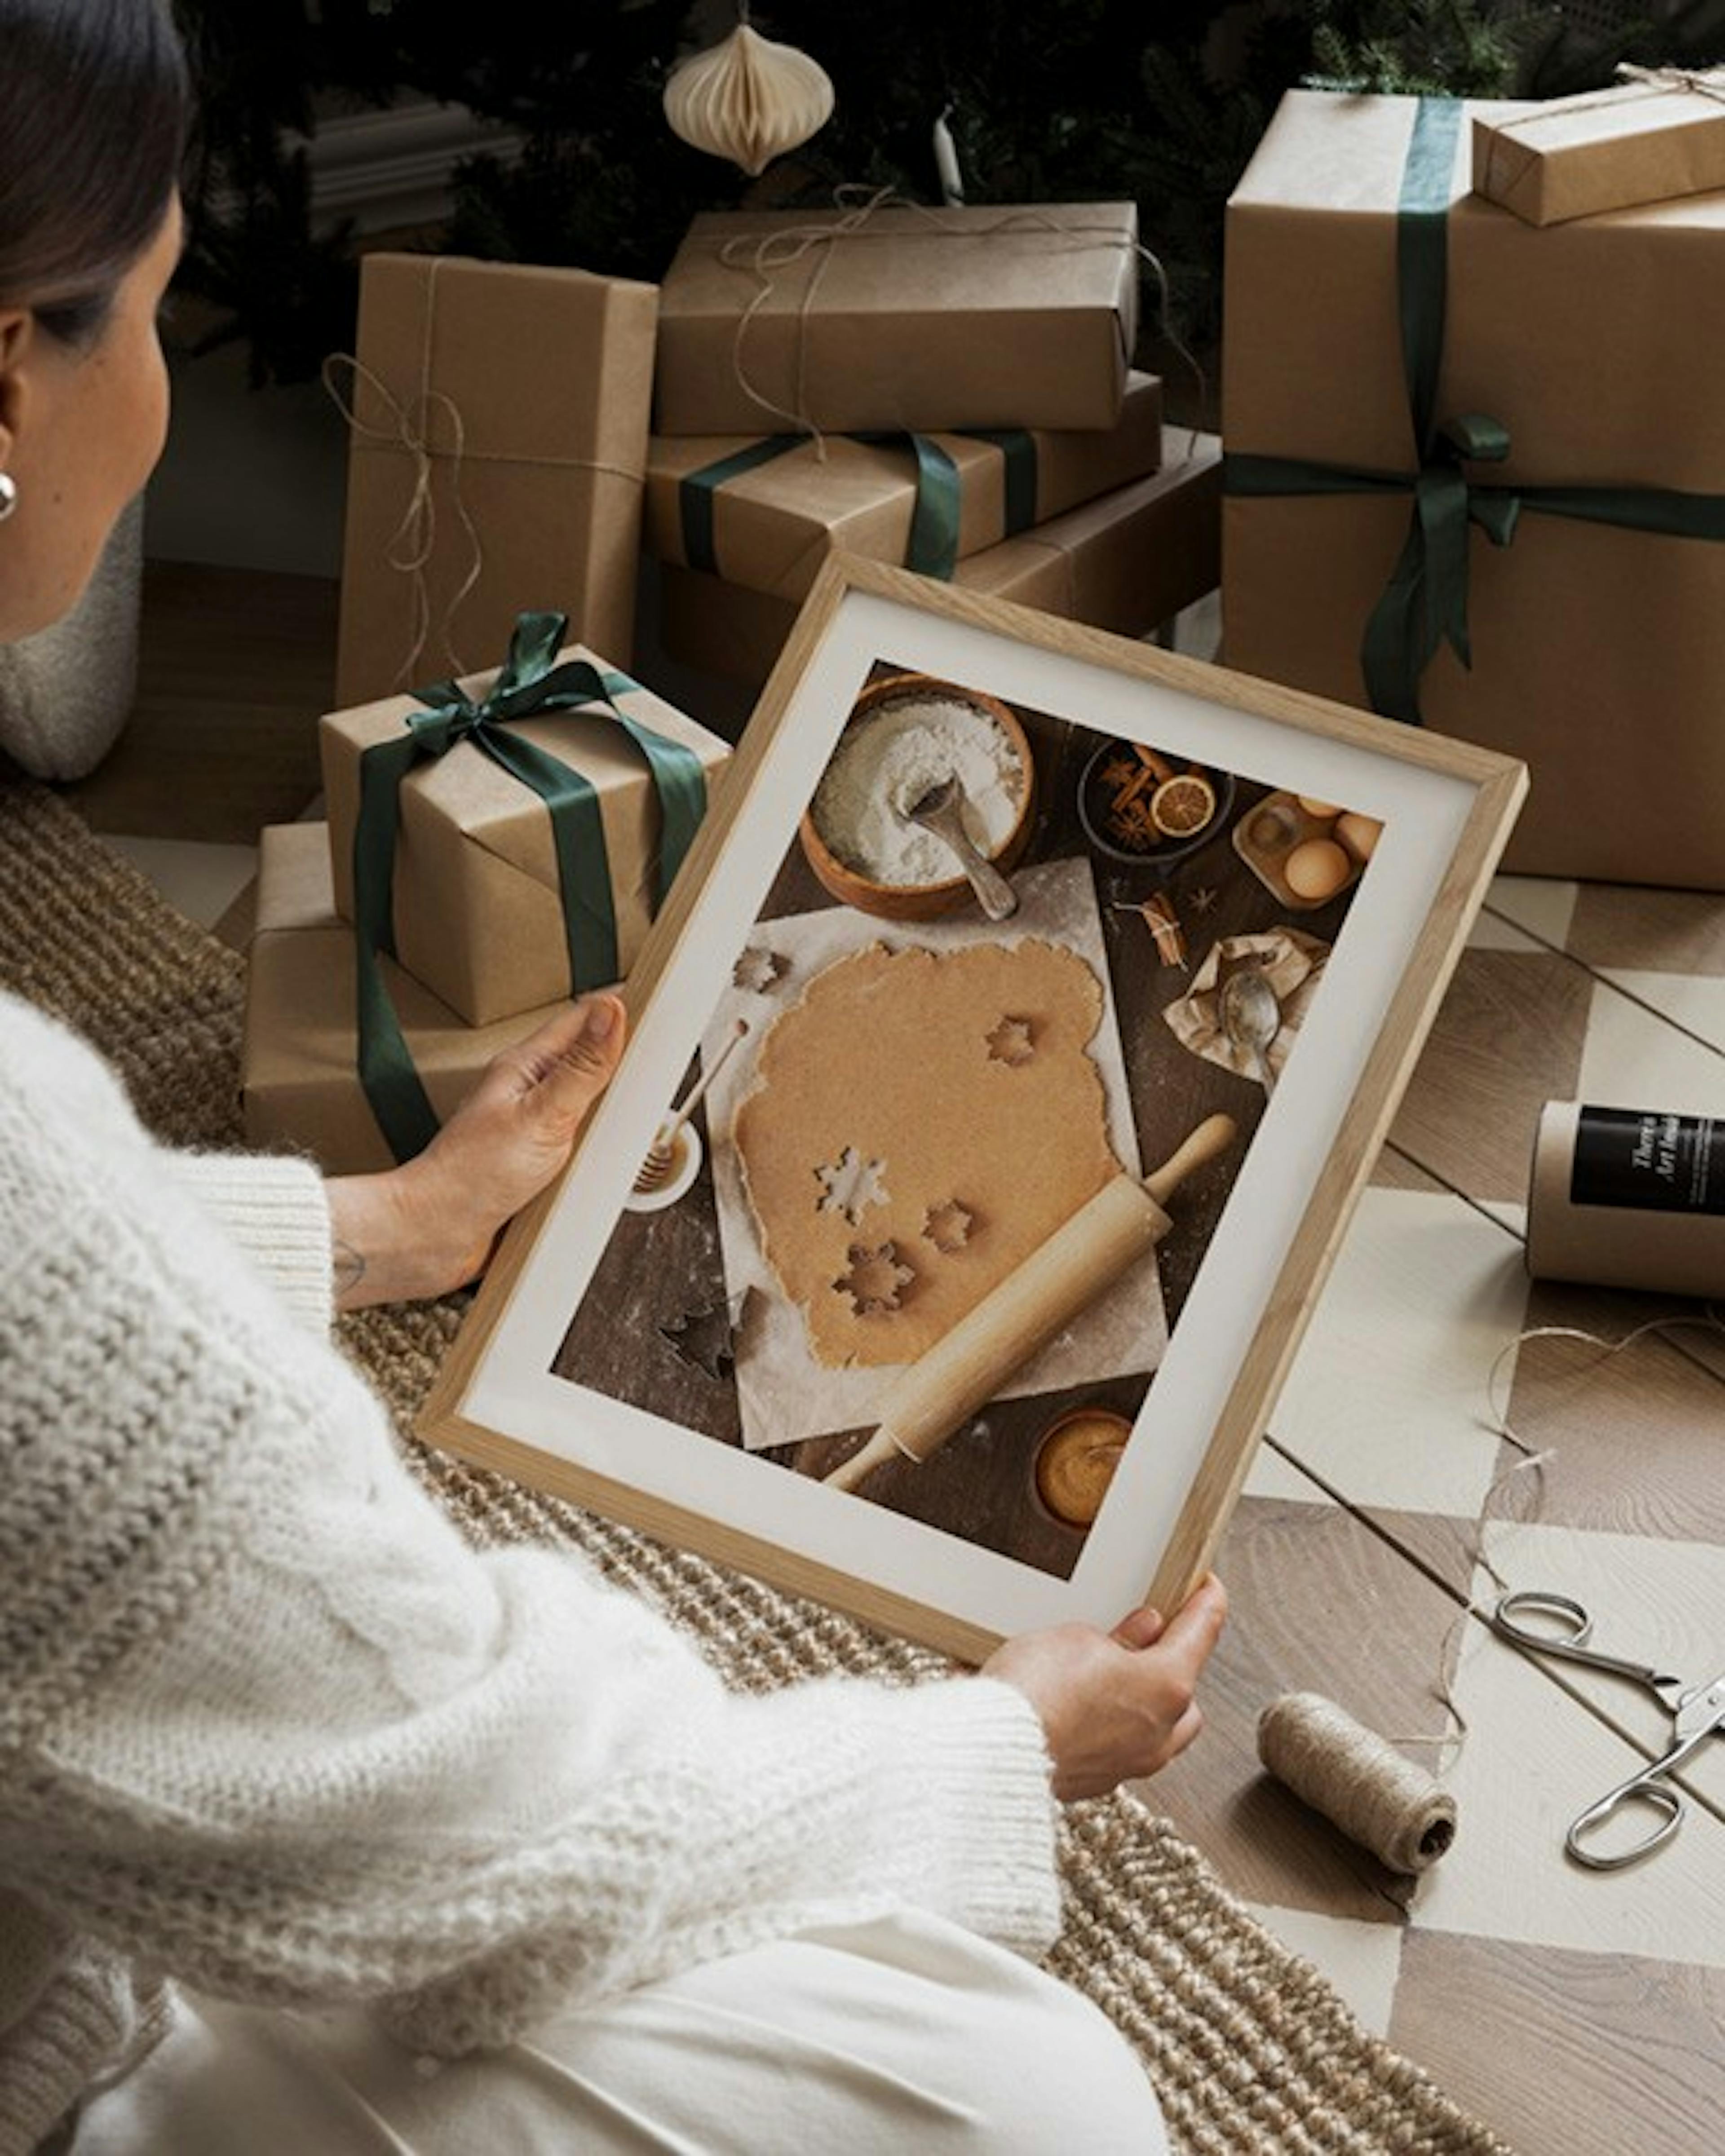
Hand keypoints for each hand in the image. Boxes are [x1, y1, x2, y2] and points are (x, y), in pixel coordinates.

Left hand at [327, 994, 626, 1307]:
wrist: (435, 1235)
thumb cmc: (469, 1175)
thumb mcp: (541, 1114)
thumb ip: (582, 1068)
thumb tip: (609, 1015)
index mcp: (524, 1068)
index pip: (579, 1020)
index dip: (617, 1011)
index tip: (655, 1008)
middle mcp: (526, 1094)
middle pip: (585, 1062)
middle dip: (620, 1060)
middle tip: (657, 1056)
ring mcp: (529, 1129)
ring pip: (583, 1106)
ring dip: (609, 1109)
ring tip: (640, 1103)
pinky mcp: (533, 1165)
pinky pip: (575, 1147)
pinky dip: (595, 1150)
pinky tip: (608, 1157)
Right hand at [982, 1574, 1227, 1801]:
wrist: (990, 1752)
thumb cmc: (1035, 1694)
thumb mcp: (1079, 1638)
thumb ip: (1120, 1636)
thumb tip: (1144, 1631)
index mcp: (1166, 1687)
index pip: (1202, 1631)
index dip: (1206, 1601)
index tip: (1206, 1587)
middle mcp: (1157, 1733)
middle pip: (1185, 1692)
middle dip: (1172, 1664)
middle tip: (1146, 1635)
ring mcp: (1128, 1764)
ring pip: (1157, 1727)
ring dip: (1141, 1700)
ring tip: (1104, 1672)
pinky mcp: (1094, 1781)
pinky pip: (1118, 1747)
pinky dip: (1109, 1725)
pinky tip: (1079, 1706)